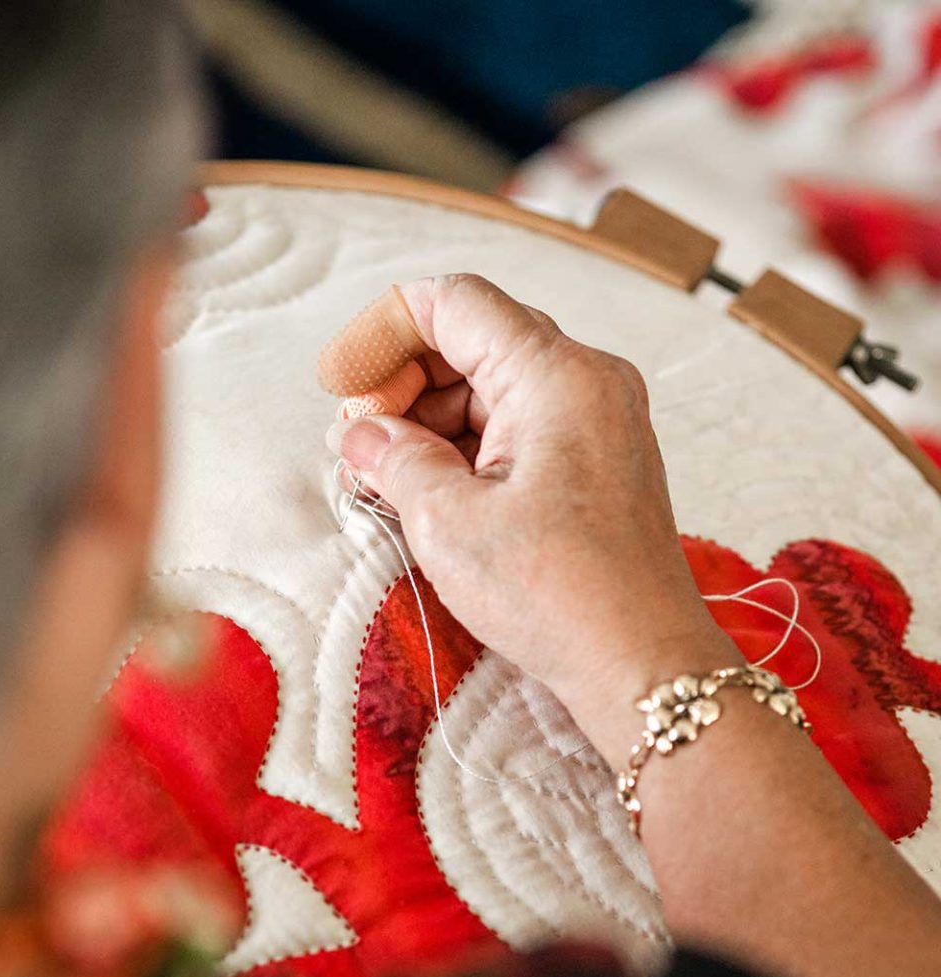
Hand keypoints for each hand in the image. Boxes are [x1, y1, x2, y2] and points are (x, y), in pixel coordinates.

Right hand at [325, 274, 736, 740]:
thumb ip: (394, 459)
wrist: (643, 665)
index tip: (341, 387)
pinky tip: (433, 497)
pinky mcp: (602, 464)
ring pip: (496, 389)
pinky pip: (523, 430)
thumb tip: (361, 433)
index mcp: (557, 376)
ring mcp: (602, 423)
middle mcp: (590, 383)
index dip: (383, 334)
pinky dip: (471, 451)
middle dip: (404, 386)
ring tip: (387, 484)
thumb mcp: (450, 524)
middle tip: (358, 449)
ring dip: (433, 424)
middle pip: (475, 342)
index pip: (454, 303)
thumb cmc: (560, 598)